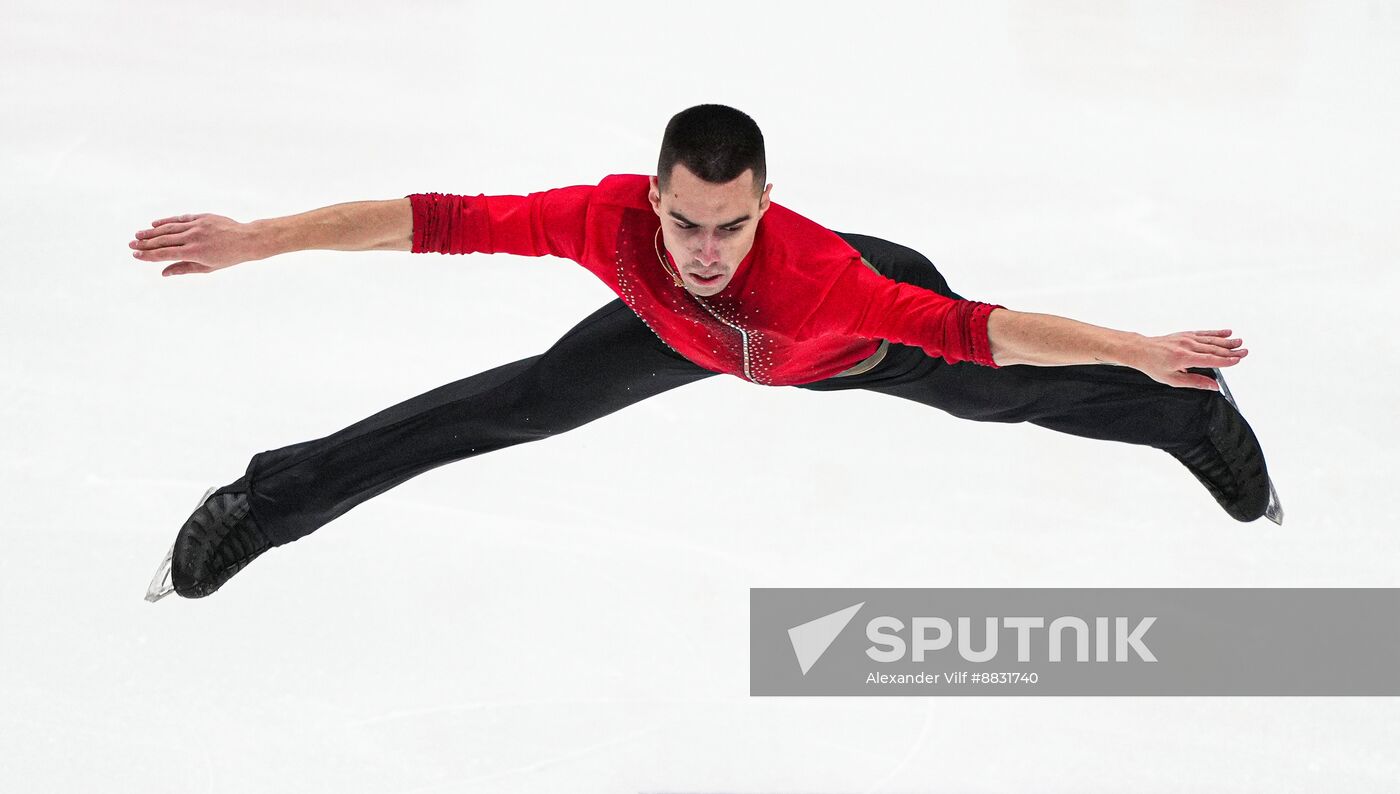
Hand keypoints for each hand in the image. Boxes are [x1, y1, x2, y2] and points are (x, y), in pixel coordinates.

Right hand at [128, 213, 262, 276]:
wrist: (246, 240)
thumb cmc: (228, 257)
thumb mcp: (207, 268)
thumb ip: (184, 269)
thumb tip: (163, 273)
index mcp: (195, 252)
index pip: (165, 254)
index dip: (149, 255)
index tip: (136, 256)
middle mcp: (193, 238)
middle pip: (163, 240)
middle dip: (145, 243)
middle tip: (131, 245)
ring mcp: (197, 226)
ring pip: (169, 228)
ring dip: (152, 232)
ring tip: (138, 235)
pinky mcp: (201, 217)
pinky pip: (180, 219)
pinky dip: (166, 221)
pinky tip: (155, 224)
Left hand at [1130, 329, 1247, 389]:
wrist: (1141, 350)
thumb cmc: (1154, 366)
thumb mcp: (1172, 380)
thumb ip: (1195, 382)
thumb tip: (1214, 386)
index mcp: (1183, 358)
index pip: (1209, 360)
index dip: (1225, 361)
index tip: (1238, 360)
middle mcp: (1187, 345)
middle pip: (1214, 349)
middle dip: (1231, 351)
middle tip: (1245, 351)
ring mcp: (1187, 338)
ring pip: (1211, 340)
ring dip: (1227, 341)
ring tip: (1240, 342)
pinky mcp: (1186, 334)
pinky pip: (1204, 333)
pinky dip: (1216, 332)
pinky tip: (1227, 332)